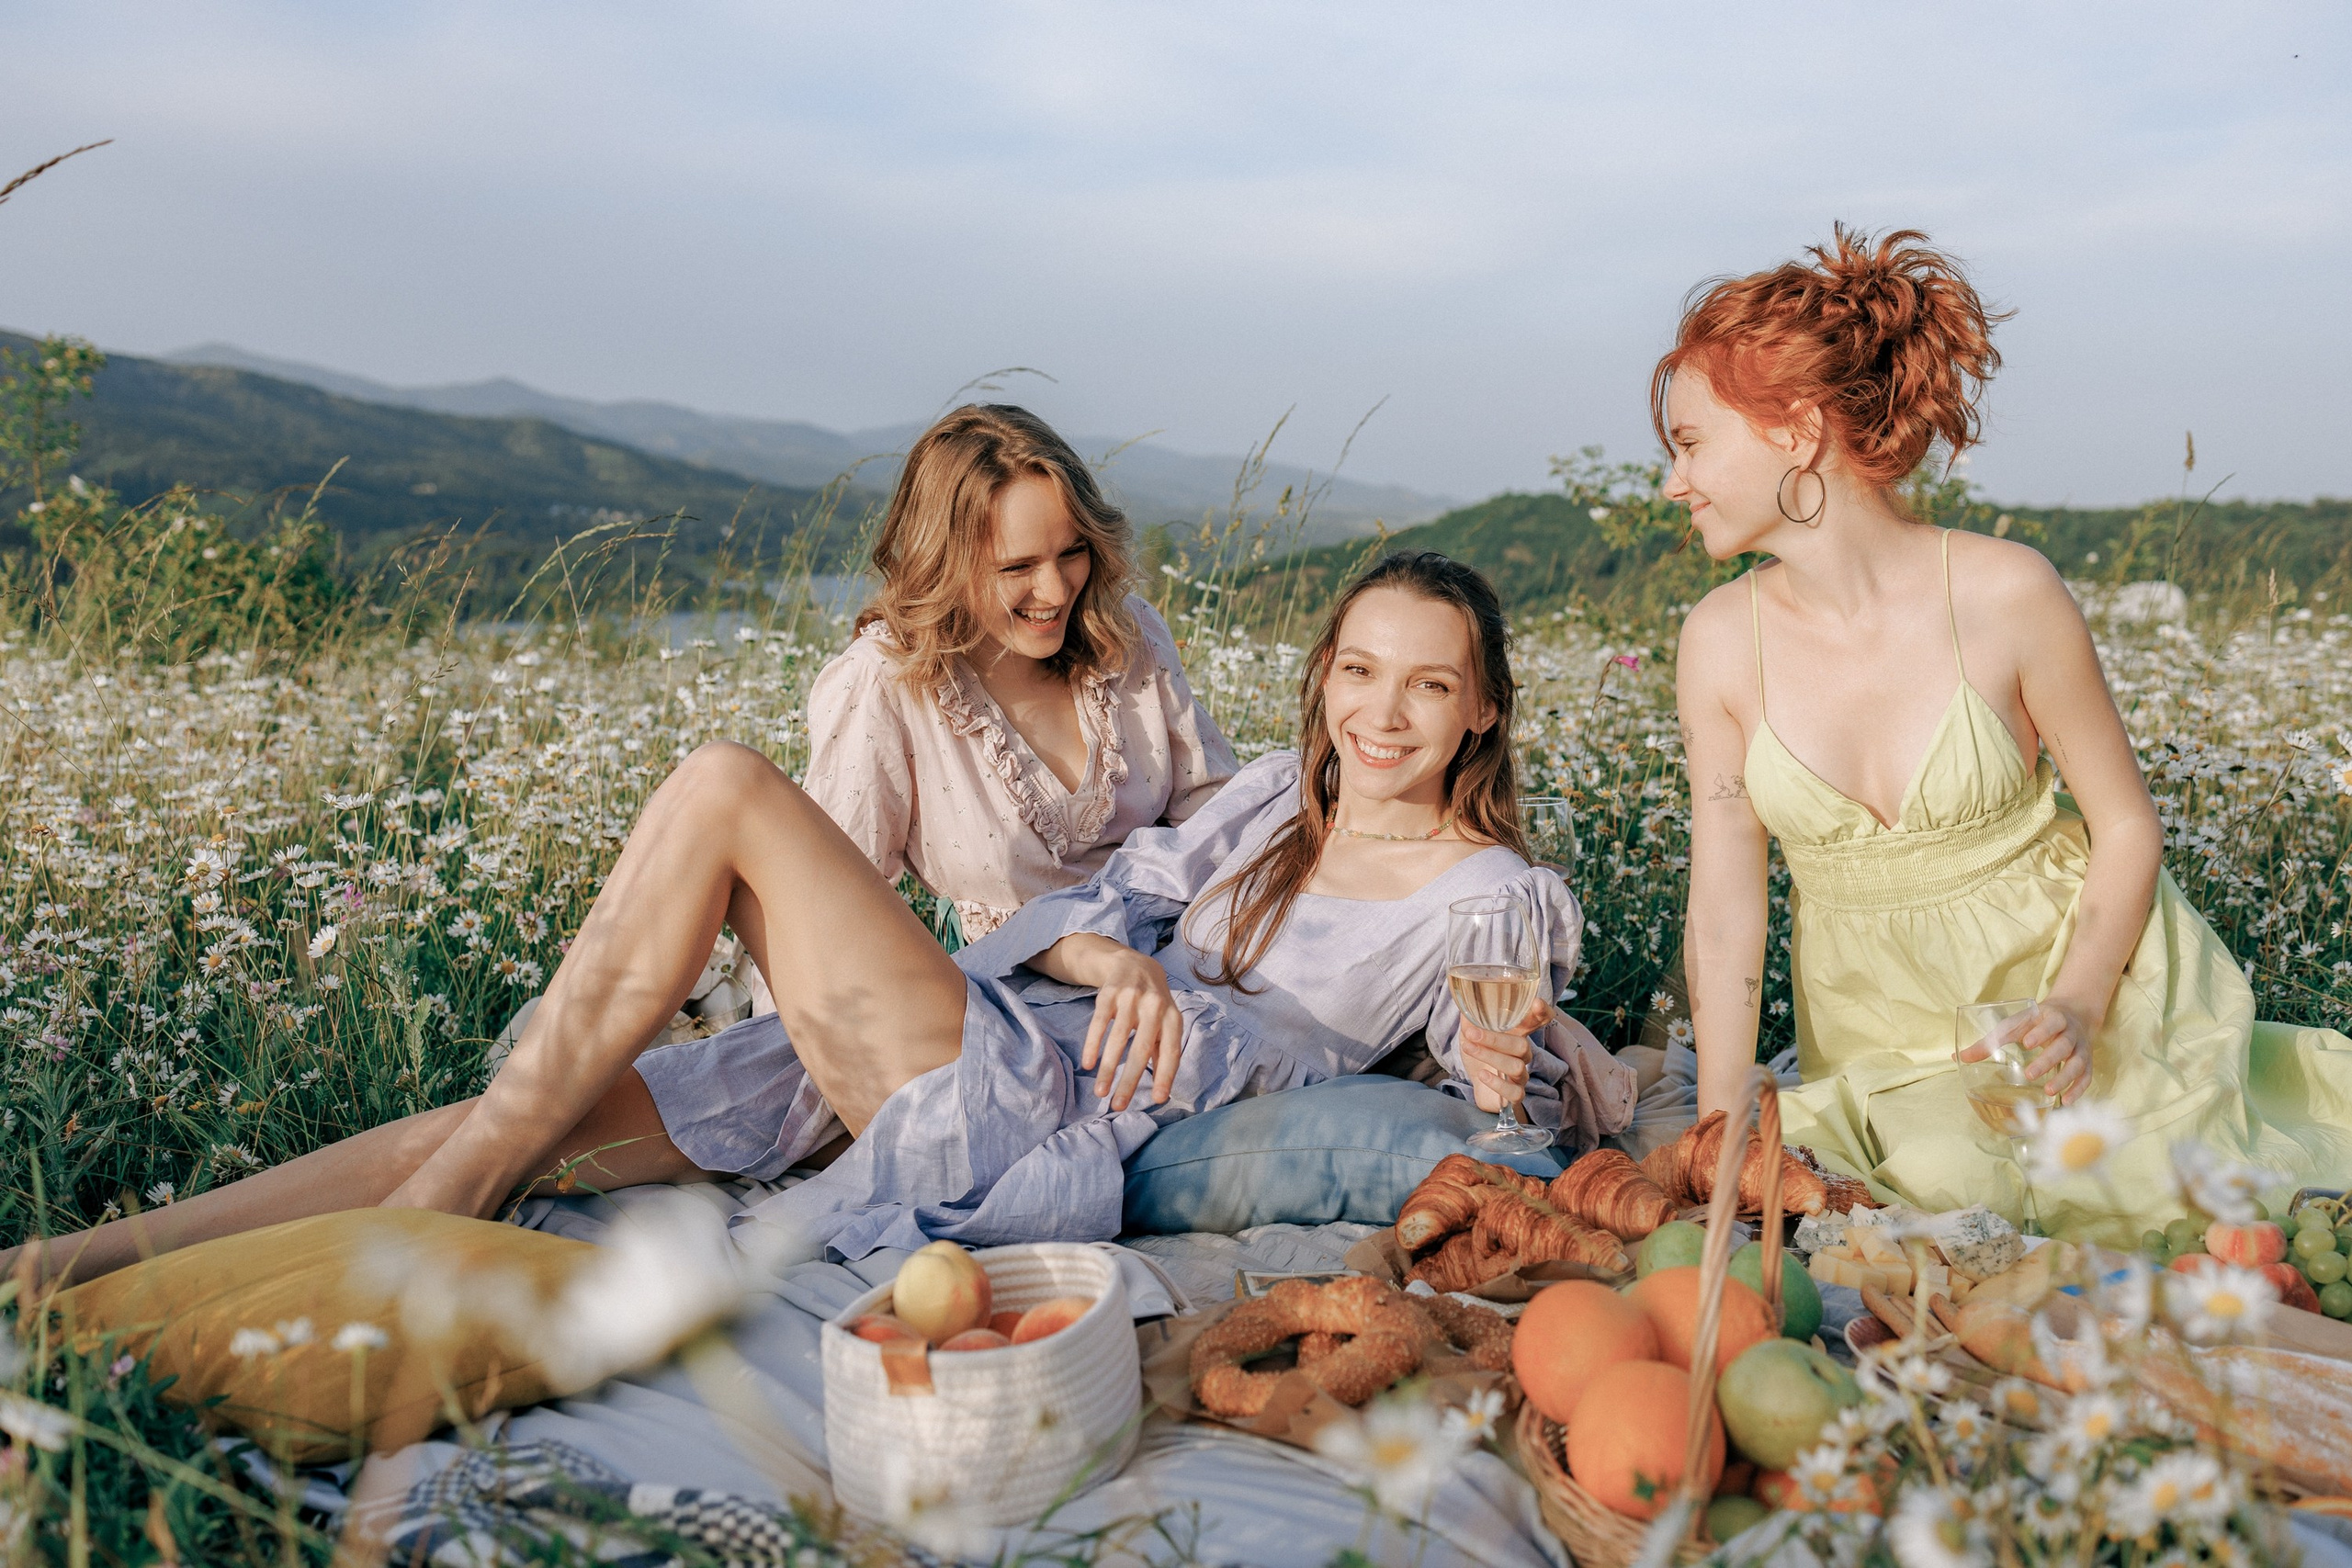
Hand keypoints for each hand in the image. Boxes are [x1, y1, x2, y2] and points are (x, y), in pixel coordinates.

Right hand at [1074, 944, 1184, 1109]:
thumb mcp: (1166, 1023)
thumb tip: (1162, 1091)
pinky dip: (1093, 1044)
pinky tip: (1088, 1064)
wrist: (1136, 964)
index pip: (1172, 1051)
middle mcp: (1155, 1006)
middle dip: (1130, 1080)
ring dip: (1108, 1068)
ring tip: (1100, 1092)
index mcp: (1173, 1018)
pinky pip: (1099, 1022)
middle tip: (1119, 1106)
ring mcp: (1131, 998)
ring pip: (1118, 1038)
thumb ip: (1164, 1052)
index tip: (1159, 1100)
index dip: (1166, 1076)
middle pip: (1142, 1048)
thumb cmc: (1153, 1004)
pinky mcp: (1109, 993)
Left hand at [1457, 995, 1545, 1112]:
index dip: (1542, 1013)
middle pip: (1522, 1045)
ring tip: (1468, 1049)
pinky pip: (1514, 1092)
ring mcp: (1521, 1076)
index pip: (1537, 1022)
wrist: (1479, 1089)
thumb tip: (1463, 1004)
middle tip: (1472, 1033)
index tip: (1536, 1003)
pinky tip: (1482, 1075)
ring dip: (1490, 1056)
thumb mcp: (1471, 1036)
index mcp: (1517, 1036)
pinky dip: (1498, 1083)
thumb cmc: (1480, 1058)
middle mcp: (1523, 1055)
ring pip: (1516, 1067)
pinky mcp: (1515, 1096)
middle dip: (1496, 1039)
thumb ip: (1470, 1020)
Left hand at [1956, 1000, 2093, 1105]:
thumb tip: (1958, 1057)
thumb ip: (1990, 1040)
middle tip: (2030, 1074)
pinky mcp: (2087, 1062)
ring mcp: (2081, 1048)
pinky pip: (2086, 1076)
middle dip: (2048, 1059)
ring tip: (2049, 1091)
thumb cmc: (2036, 1022)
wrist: (2073, 1013)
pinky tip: (2067, 1101)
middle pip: (2063, 1045)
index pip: (2050, 1023)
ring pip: (2077, 1063)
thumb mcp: (2015, 1024)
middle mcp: (2070, 1032)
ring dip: (2064, 1077)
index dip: (2040, 1032)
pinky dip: (2079, 1089)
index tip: (2026, 1042)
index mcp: (2052, 1017)